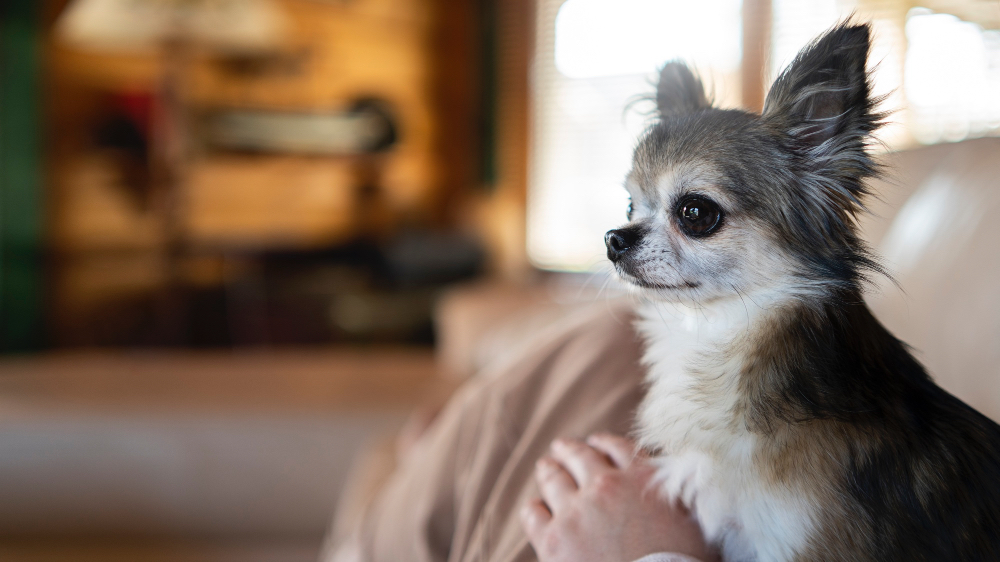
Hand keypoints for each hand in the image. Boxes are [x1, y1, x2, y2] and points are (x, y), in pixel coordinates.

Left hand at [520, 434, 716, 561]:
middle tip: (561, 448)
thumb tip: (682, 476)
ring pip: (553, 479)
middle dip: (569, 451)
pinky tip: (535, 507)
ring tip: (545, 467)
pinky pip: (534, 514)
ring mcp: (576, 512)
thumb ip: (680, 490)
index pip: (617, 448)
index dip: (603, 444)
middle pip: (579, 457)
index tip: (595, 443)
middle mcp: (606, 486)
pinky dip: (534, 507)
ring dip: (549, 471)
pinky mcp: (553, 540)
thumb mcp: (694, 520)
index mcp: (642, 478)